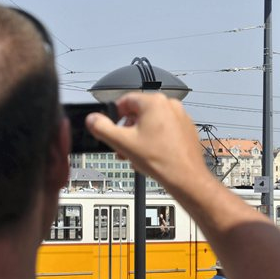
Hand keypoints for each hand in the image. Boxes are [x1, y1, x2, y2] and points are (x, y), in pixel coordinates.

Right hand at [85, 93, 209, 191]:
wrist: (186, 178)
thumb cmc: (161, 160)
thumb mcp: (122, 143)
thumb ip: (102, 128)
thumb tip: (92, 119)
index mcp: (154, 102)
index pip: (125, 101)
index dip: (114, 115)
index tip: (111, 127)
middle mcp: (170, 105)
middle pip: (139, 113)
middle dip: (127, 130)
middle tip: (122, 146)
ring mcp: (180, 117)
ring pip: (152, 122)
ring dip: (140, 137)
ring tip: (135, 154)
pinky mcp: (186, 129)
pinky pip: (165, 130)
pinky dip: (155, 140)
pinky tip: (150, 155)